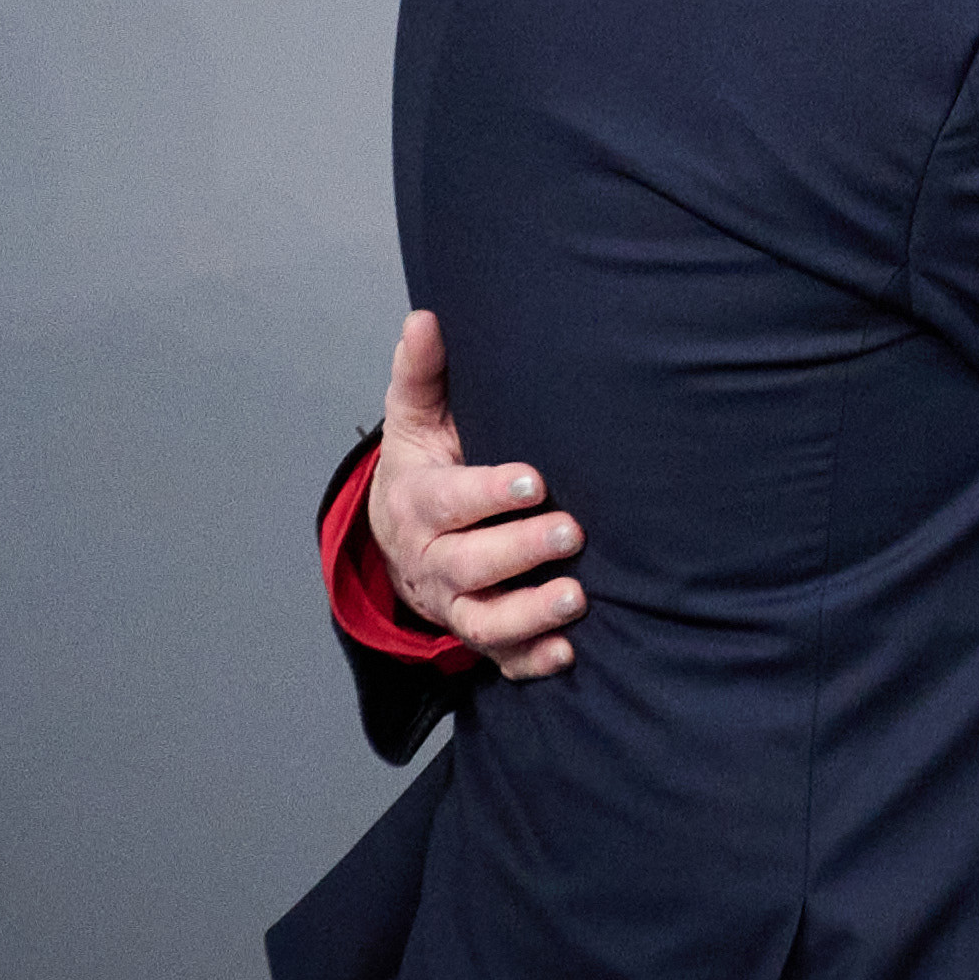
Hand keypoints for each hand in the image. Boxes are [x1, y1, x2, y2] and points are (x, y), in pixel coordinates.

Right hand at [368, 311, 585, 679]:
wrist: (401, 538)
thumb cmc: (425, 466)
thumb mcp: (415, 419)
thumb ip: (421, 373)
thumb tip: (425, 318)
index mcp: (418, 502)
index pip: (449, 501)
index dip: (488, 494)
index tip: (534, 480)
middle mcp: (432, 560)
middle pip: (469, 565)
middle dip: (519, 551)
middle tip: (571, 531)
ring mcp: (455, 604)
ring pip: (484, 621)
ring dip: (529, 614)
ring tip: (577, 599)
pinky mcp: (480, 636)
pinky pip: (501, 660)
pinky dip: (531, 661)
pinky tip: (568, 655)